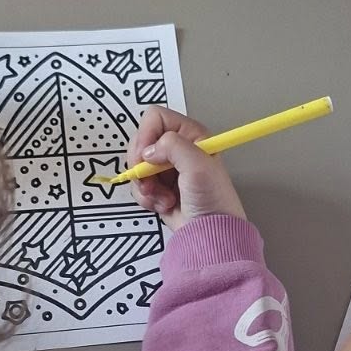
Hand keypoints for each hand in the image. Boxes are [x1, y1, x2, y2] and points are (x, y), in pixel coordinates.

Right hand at [126, 107, 245, 230]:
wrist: (210, 232)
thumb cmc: (213, 199)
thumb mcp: (197, 166)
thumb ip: (173, 146)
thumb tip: (149, 150)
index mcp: (190, 134)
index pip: (155, 118)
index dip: (146, 135)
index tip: (146, 157)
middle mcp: (178, 148)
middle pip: (141, 142)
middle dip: (141, 165)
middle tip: (151, 180)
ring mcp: (167, 168)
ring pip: (137, 165)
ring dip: (145, 185)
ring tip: (163, 197)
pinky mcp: (159, 186)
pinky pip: (139, 184)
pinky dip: (146, 197)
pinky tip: (164, 204)